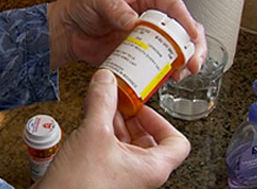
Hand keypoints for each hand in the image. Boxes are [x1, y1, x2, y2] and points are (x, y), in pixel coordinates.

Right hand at [33, 69, 190, 188]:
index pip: (176, 143)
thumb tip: (106, 80)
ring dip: (114, 119)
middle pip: (146, 137)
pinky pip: (108, 146)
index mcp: (151, 168)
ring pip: (124, 140)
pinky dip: (102, 129)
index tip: (143, 107)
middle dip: (131, 115)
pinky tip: (90, 115)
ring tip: (102, 102)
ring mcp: (119, 173)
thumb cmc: (80, 186)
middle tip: (119, 98)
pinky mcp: (101, 172)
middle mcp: (138, 172)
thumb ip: (102, 102)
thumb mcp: (94, 134)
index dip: (161, 120)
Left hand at [48, 0, 206, 78]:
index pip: (172, 6)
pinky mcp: (138, 56)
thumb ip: (114, 5)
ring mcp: (146, 39)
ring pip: (174, 48)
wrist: (69, 33)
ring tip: (180, 73)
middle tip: (192, 62)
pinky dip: (165, 73)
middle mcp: (150, 18)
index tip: (191, 35)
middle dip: (192, 46)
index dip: (186, 20)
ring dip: (183, 62)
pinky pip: (157, 64)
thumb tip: (133, 21)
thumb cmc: (81, 8)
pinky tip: (167, 79)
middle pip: (182, 29)